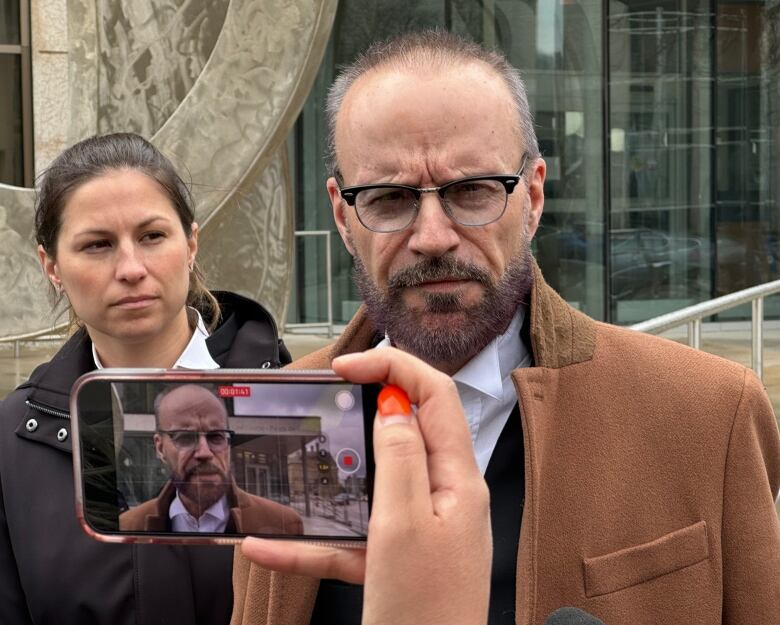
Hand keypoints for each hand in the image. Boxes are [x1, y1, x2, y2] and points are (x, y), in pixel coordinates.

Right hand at [241, 347, 490, 624]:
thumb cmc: (425, 611)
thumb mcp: (405, 524)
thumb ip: (401, 457)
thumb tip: (395, 404)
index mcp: (457, 478)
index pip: (435, 395)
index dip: (394, 366)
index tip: (346, 366)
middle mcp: (444, 495)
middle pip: (405, 430)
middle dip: (363, 408)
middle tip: (322, 399)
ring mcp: (420, 528)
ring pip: (372, 483)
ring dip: (330, 475)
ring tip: (294, 461)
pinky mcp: (396, 559)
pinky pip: (352, 537)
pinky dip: (314, 538)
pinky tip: (266, 544)